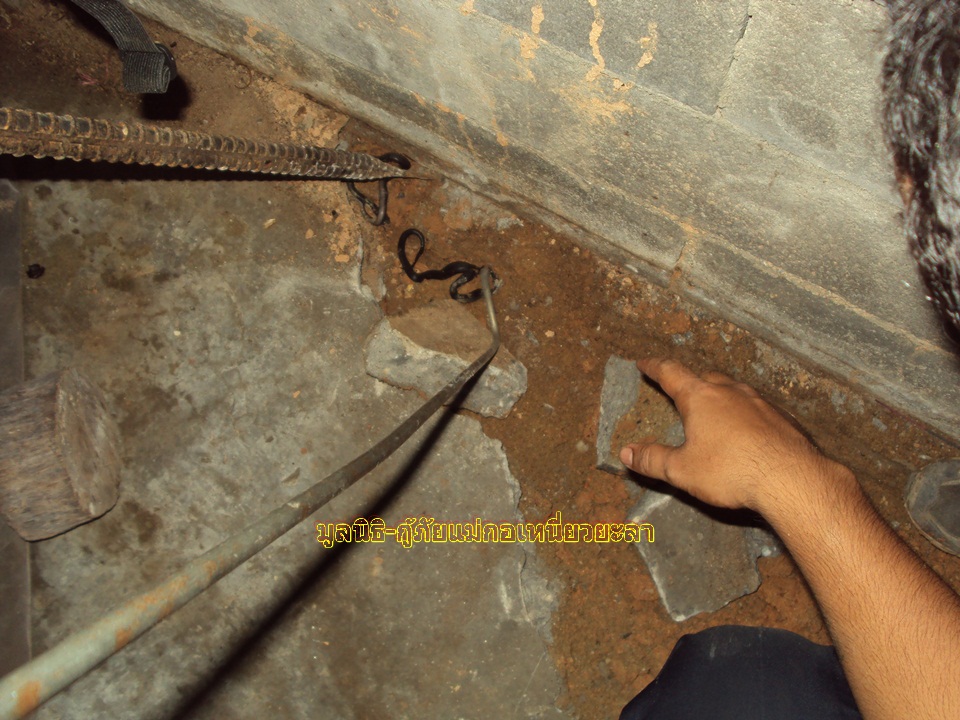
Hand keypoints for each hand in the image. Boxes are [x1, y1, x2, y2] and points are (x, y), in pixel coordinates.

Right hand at [619, 358, 833, 512]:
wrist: (790, 478)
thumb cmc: (732, 471)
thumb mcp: (682, 470)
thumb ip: (653, 460)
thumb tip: (626, 453)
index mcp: (700, 398)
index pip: (671, 373)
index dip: (655, 367)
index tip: (645, 363)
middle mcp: (730, 392)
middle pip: (705, 377)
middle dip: (691, 382)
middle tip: (681, 390)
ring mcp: (759, 403)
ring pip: (734, 390)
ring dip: (720, 397)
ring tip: (714, 413)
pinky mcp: (781, 419)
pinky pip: (757, 409)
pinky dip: (745, 414)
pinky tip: (747, 433)